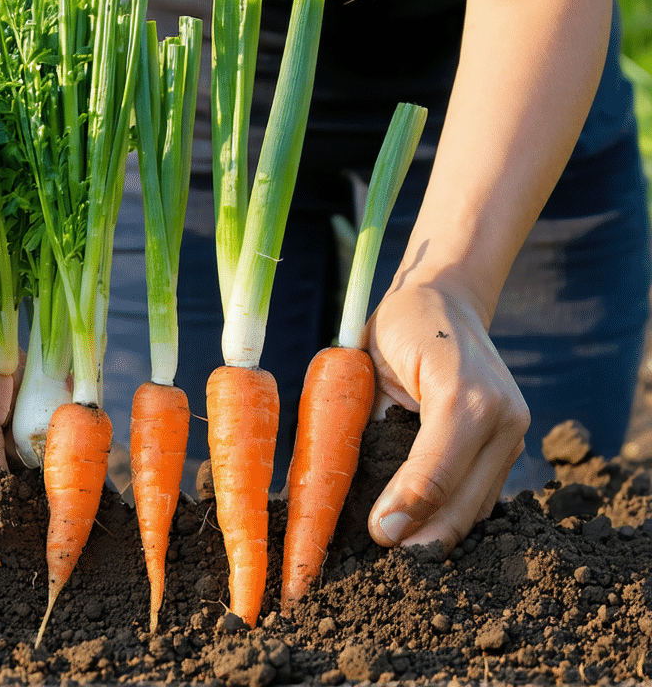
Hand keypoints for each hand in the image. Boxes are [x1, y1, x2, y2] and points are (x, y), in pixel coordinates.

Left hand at [363, 275, 528, 554]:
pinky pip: (483, 495)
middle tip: (383, 555)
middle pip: (464, 503)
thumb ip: (365, 425)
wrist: (447, 300)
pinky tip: (423, 532)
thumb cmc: (401, 328)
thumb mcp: (371, 366)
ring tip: (400, 554)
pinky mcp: (512, 443)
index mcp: (464, 395)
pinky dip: (454, 517)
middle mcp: (501, 417)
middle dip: (424, 538)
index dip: (405, 510)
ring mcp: (513, 432)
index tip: (377, 535)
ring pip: (479, 508)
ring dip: (440, 536)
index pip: (434, 472)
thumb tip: (341, 488)